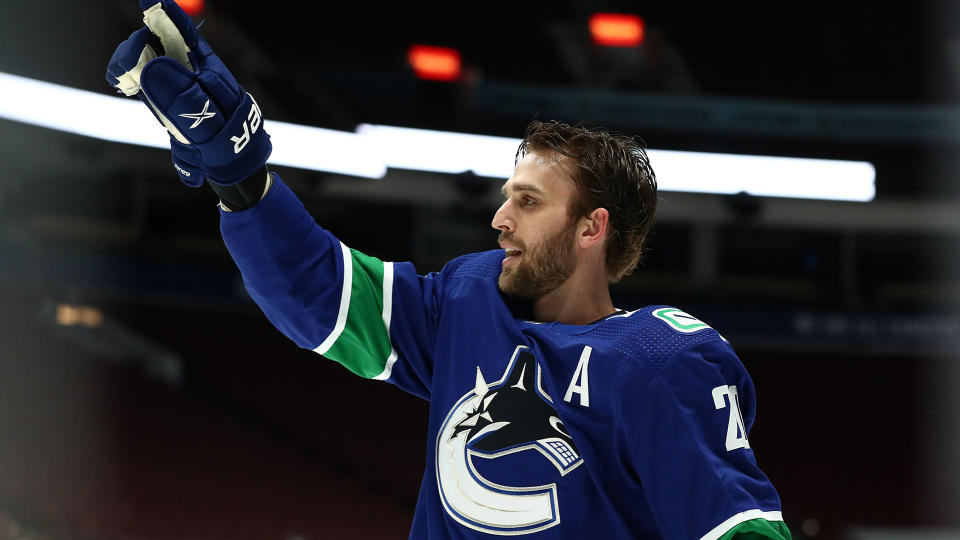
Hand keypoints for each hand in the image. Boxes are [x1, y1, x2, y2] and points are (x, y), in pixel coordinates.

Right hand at [106, 0, 270, 186]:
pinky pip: (140, 79)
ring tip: (123, 82)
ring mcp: (173, 80)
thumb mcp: (209, 121)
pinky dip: (128, 79)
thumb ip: (182, 97)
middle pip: (154, 41)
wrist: (229, 165)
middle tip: (123, 71)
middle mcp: (187, 67)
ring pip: (143, 58)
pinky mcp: (163, 96)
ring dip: (128, 64)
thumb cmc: (228, 139)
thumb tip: (150, 67)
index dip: (163, 12)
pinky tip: (124, 86)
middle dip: (134, 48)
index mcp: (204, 64)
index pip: (182, 30)